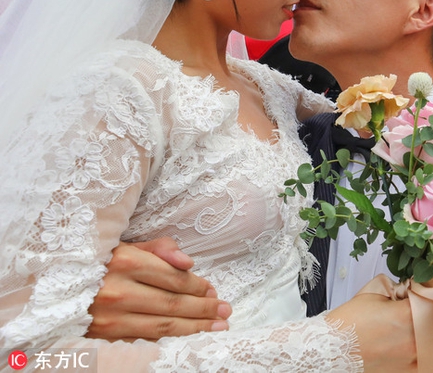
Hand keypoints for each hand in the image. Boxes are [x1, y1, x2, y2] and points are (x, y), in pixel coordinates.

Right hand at [86, 238, 230, 339]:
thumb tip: (189, 263)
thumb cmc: (99, 262)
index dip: (198, 286)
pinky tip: (188, 336)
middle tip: (226, 311)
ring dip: (194, 327)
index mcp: (124, 261)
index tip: (214, 291)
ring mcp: (109, 317)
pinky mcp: (103, 336)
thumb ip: (159, 249)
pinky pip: (144, 340)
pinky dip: (169, 339)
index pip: (173, 278)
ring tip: (217, 326)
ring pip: (161, 326)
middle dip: (204, 309)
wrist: (56, 285)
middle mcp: (116, 290)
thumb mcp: (126, 245)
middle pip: (172, 304)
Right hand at [326, 294, 432, 371]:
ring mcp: (413, 359)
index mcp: (409, 315)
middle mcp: (415, 339)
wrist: (331, 349)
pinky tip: (425, 348)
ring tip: (432, 332)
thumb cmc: (349, 323)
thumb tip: (415, 287)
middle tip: (432, 312)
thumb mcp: (375, 293)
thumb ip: (400, 288)